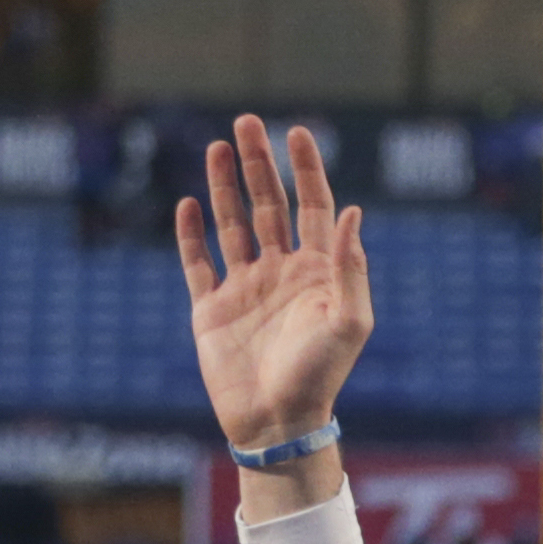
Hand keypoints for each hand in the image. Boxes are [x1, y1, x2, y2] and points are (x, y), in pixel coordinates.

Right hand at [180, 115, 371, 499]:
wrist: (277, 422)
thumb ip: (350, 266)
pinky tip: (189, 202)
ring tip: (218, 146)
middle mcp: (282, 273)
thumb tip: (353, 210)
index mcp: (318, 272)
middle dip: (260, 164)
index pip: (314, 207)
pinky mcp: (212, 310)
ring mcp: (245, 289)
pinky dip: (191, 234)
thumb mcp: (348, 321)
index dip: (306, 170)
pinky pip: (199, 263)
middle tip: (248, 121)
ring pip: (233, 225)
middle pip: (269, 205)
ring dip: (226, 186)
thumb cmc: (320, 376)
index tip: (297, 132)